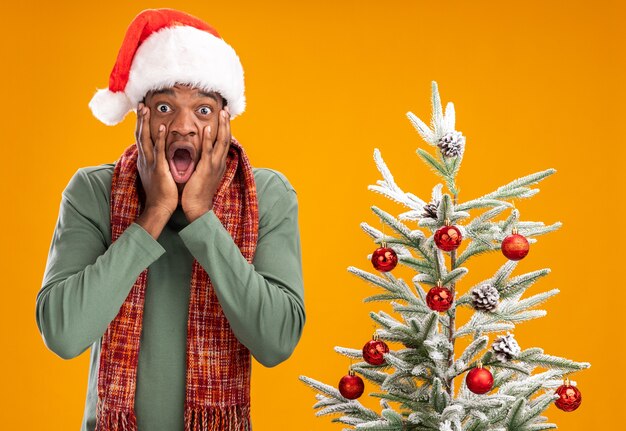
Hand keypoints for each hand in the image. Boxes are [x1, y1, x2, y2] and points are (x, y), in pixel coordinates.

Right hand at [135, 103, 178, 218]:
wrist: (159, 208)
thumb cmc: (161, 193)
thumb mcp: (156, 174)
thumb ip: (157, 163)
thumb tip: (159, 156)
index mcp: (144, 160)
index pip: (141, 139)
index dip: (140, 125)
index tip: (141, 112)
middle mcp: (144, 159)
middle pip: (139, 135)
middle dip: (139, 119)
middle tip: (140, 104)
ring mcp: (150, 163)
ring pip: (145, 139)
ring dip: (145, 123)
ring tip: (145, 109)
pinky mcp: (158, 168)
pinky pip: (158, 150)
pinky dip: (158, 138)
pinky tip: (161, 127)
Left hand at [182, 106, 230, 221]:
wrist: (197, 208)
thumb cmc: (197, 193)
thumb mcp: (203, 174)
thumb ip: (203, 163)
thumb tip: (199, 155)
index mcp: (218, 163)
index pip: (224, 142)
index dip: (225, 128)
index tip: (224, 116)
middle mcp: (219, 162)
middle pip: (226, 138)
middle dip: (227, 123)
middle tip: (226, 109)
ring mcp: (215, 165)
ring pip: (221, 142)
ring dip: (222, 126)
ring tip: (222, 112)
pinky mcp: (206, 169)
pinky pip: (208, 151)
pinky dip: (209, 139)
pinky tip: (208, 128)